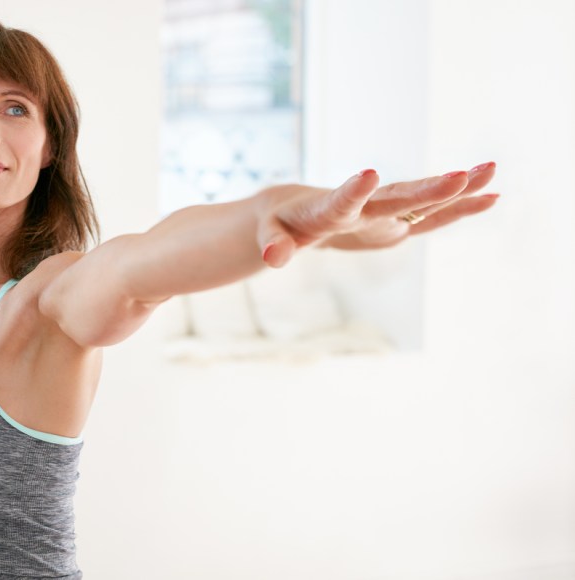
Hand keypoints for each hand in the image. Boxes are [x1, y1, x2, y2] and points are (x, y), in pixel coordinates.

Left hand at [258, 161, 498, 265]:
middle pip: (397, 198)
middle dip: (428, 189)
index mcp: (330, 210)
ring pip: (422, 201)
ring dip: (456, 189)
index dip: (354, 190)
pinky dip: (458, 208)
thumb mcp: (271, 235)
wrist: (298, 208)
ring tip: (492, 170)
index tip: (368, 172)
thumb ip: (274, 244)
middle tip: (461, 174)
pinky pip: (430, 216)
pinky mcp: (396, 222)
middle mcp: (363, 206)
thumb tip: (274, 258)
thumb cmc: (282, 223)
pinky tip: (492, 196)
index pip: (343, 200)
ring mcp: (383, 212)